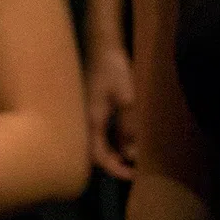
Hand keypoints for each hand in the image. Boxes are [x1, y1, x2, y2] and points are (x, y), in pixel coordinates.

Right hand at [86, 42, 137, 179]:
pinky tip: (126, 140)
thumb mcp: (127, 98)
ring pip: (98, 141)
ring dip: (113, 152)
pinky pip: (101, 131)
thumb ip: (129, 126)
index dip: (114, 169)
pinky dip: (113, 140)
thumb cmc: (113, 68)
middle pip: (94, 151)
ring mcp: (88, 112)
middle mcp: (85, 119)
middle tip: (133, 171)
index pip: (98, 155)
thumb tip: (131, 153)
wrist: (103, 43)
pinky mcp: (93, 105)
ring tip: (132, 159)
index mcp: (92, 119)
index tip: (133, 176)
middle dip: (113, 164)